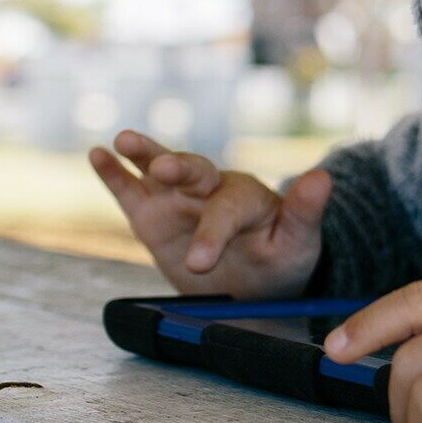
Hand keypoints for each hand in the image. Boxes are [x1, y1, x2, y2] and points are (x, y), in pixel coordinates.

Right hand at [87, 129, 330, 299]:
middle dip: (179, 168)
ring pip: (160, 171)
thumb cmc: (281, 256)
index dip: (213, 232)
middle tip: (165, 169)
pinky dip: (113, 174)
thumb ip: (306, 212)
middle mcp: (210, 189)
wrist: (256, 281)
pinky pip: (130, 191)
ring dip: (145, 154)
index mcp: (247, 196)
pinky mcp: (152, 215)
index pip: (228, 208)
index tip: (200, 263)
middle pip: (194, 172)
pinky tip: (97, 155)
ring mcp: (178, 199)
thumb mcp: (299, 241)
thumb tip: (324, 177)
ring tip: (124, 140)